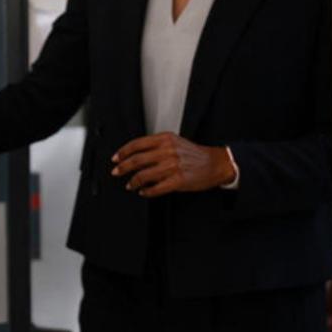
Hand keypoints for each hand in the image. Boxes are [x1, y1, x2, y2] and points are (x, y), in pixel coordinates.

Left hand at [110, 132, 234, 196]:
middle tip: (116, 172)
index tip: (115, 158)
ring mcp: (172, 166)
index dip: (122, 152)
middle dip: (122, 167)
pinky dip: (146, 191)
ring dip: (133, 182)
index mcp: (165, 139)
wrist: (215, 163)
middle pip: (137, 160)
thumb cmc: (194, 153)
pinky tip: (143, 192)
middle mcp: (167, 151)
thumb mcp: (174, 142)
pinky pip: (156, 188)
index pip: (137, 144)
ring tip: (130, 185)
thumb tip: (135, 154)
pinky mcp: (178, 180)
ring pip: (144, 175)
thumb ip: (156, 145)